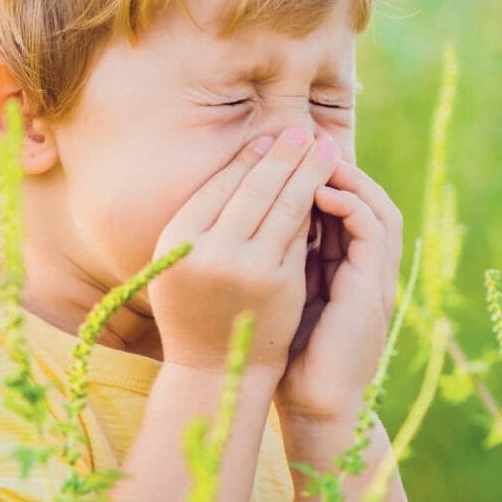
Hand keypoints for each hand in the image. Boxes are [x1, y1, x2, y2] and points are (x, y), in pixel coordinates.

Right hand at [148, 128, 328, 376]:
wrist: (213, 371)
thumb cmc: (193, 307)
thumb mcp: (179, 260)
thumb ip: (202, 219)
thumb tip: (247, 163)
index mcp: (176, 238)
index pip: (220, 185)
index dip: (249, 158)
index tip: (269, 138)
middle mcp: (209, 249)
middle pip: (254, 187)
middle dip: (283, 154)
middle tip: (302, 130)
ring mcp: (247, 267)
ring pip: (283, 205)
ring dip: (306, 171)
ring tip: (323, 148)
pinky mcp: (279, 283)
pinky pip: (299, 234)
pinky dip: (313, 207)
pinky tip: (325, 188)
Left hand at [274, 158, 402, 422]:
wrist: (312, 405)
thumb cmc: (286, 352)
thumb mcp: (280, 292)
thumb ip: (279, 257)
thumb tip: (245, 216)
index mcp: (345, 267)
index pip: (343, 205)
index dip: (320, 175)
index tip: (287, 151)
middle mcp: (365, 268)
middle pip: (366, 198)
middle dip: (337, 166)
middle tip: (304, 139)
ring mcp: (374, 279)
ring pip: (377, 208)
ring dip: (348, 178)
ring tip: (314, 156)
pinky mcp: (373, 291)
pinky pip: (373, 233)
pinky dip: (350, 206)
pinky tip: (319, 193)